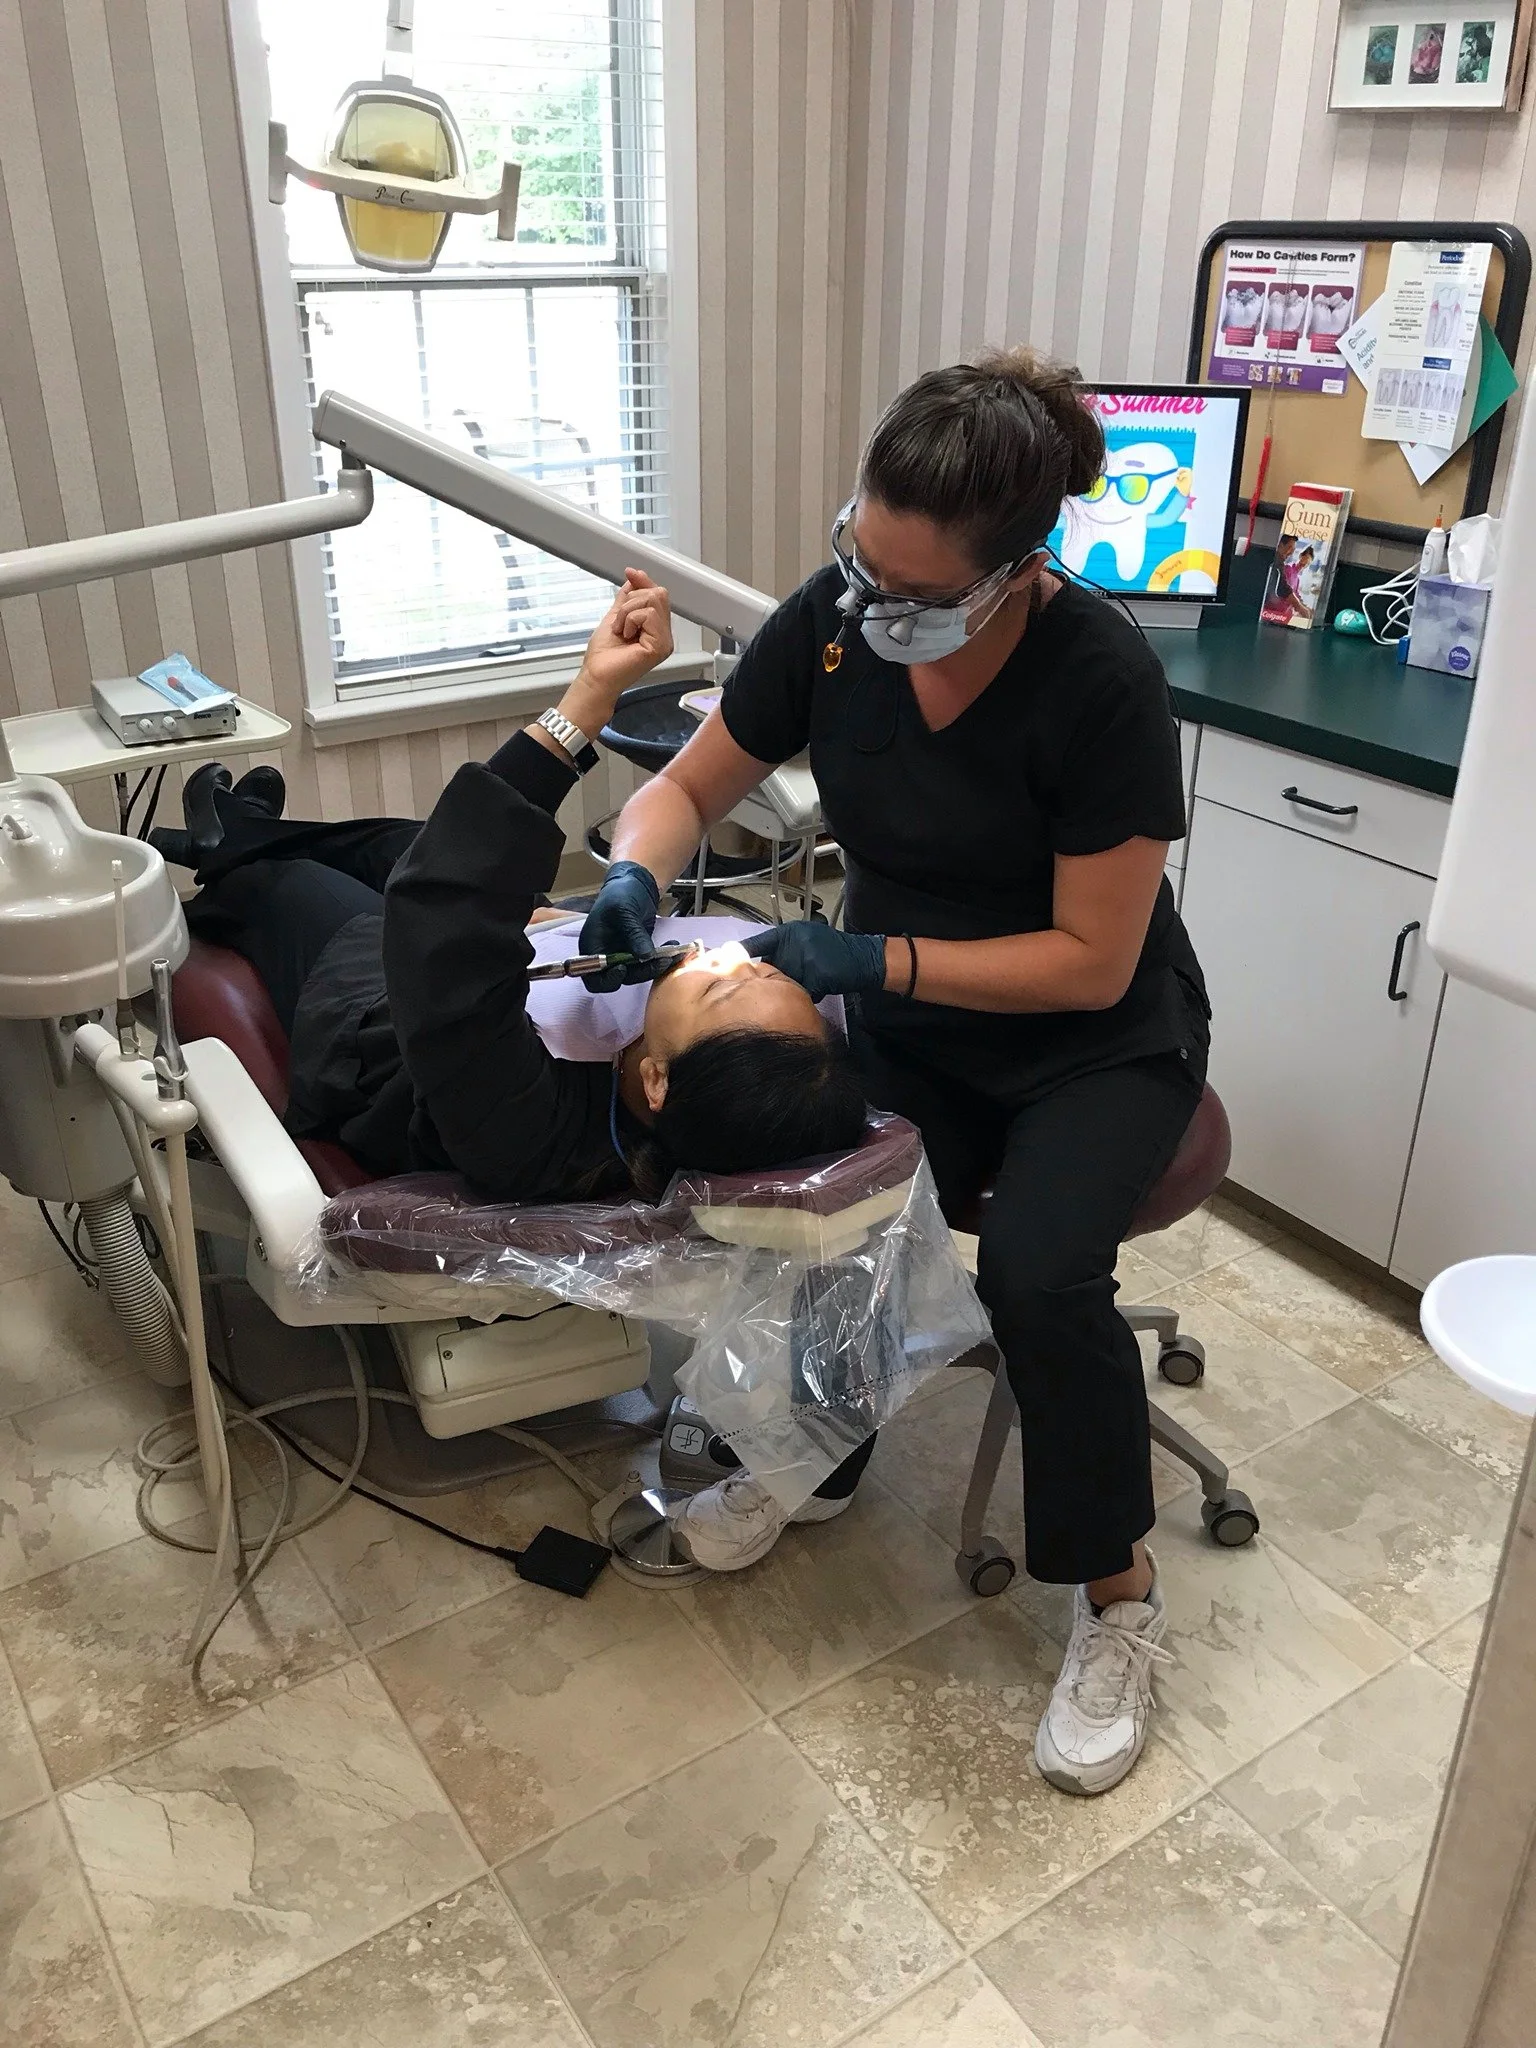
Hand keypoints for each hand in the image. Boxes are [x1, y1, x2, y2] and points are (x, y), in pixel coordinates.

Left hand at [564, 569, 673, 735]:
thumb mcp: (616, 616)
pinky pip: (648, 614)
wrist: (596, 675)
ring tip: (622, 631)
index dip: (644, 582)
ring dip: (628, 612)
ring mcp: (664, 642)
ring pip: (653, 601)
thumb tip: (634, 577)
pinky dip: (630, 620)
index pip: (658, 595)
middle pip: (658, 594)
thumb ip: (627, 597)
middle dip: (632, 601)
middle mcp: (664, 635)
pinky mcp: (660, 646)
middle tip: (620, 623)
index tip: (630, 572)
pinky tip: (626, 636)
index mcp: (656, 629)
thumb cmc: (603, 655)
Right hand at [578, 861, 661, 989]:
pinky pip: (648, 964)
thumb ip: (633, 935)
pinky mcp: (637, 952)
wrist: (635, 883)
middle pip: (620, 978)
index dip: (607, 979)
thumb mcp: (624, 910)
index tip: (624, 969)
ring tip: (673, 954)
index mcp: (593, 947)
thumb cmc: (621, 892)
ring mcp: (622, 955)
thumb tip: (644, 957)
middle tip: (662, 961)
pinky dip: (661, 960)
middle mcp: (605, 955)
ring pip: (638, 973)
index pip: (593, 977)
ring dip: (655, 967)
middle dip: (642, 972)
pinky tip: (674, 950)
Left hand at [743, 921, 887, 1001]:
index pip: (759, 942)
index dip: (743, 952)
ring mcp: (806, 957)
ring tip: (810, 982)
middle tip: (784, 984)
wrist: (864, 959)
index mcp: (790, 932)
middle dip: (774, 978)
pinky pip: (803, 991)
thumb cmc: (835, 951)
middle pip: (771, 967)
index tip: (725, 959)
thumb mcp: (808, 939)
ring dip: (792, 988)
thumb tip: (759, 964)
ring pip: (786, 981)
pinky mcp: (816, 973)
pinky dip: (809, 994)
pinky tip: (819, 988)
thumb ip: (785, 949)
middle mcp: (795, 941)